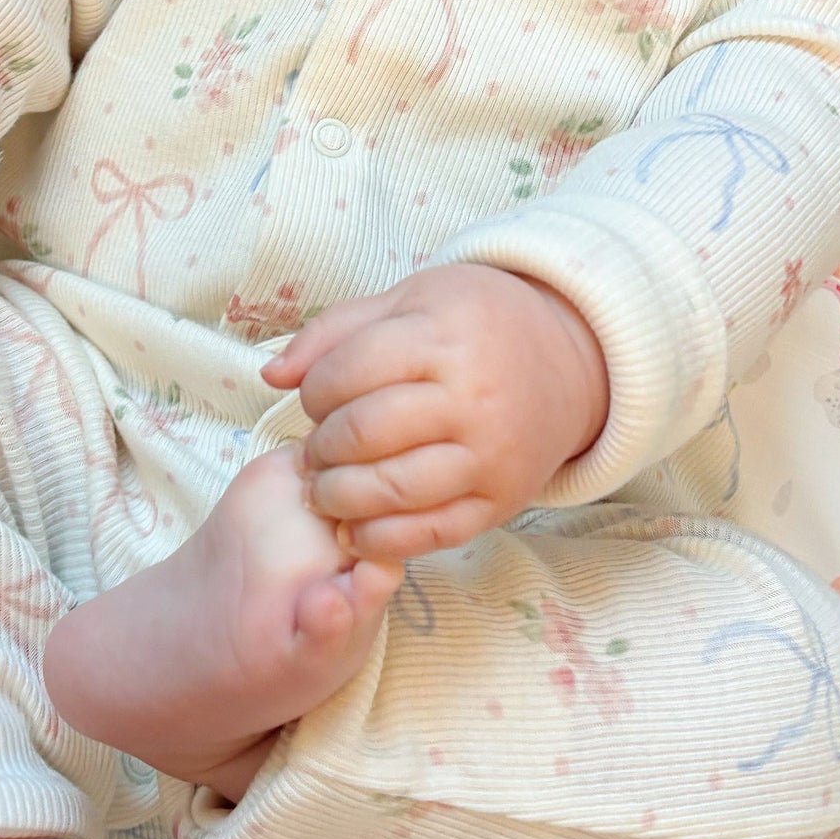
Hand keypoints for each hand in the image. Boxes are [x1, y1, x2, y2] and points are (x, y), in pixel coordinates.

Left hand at [259, 264, 609, 559]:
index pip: (349, 373)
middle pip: (365, 434)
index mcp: (445, 336)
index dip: (314, 392)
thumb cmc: (476, 324)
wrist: (568, 362)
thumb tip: (271, 374)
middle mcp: (472, 397)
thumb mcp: (409, 300)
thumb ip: (334, 332)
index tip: (316, 398)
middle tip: (314, 451)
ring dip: (339, 497)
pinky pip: (429, 533)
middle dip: (321, 449)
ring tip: (327, 488)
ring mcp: (490, 455)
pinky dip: (379, 538)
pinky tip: (357, 526)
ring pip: (392, 490)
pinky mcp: (501, 502)